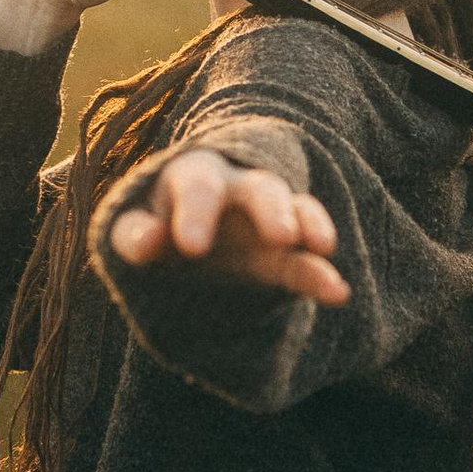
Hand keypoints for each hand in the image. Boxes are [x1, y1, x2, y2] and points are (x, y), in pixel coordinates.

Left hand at [105, 148, 350, 305]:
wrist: (179, 239)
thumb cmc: (154, 228)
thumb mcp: (134, 230)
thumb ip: (134, 234)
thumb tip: (148, 240)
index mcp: (194, 179)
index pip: (198, 187)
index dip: (196, 214)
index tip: (191, 248)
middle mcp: (238, 191)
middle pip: (261, 189)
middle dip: (272, 209)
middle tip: (281, 236)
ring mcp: (266, 220)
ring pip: (295, 213)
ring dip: (309, 228)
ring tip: (323, 249)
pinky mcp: (283, 256)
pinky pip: (306, 260)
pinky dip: (321, 275)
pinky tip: (338, 292)